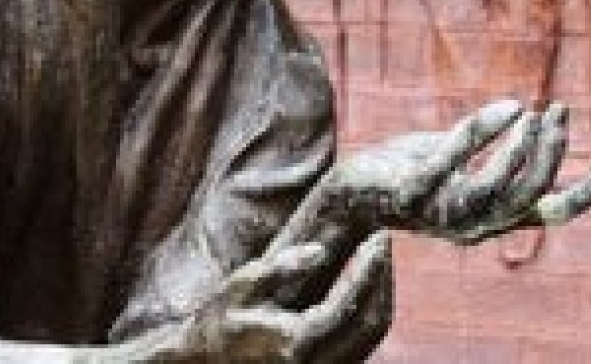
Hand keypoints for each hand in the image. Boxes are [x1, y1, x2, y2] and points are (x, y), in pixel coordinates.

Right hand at [193, 232, 390, 362]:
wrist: (206, 360)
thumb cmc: (221, 318)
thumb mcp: (243, 284)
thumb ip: (281, 267)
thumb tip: (320, 250)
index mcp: (295, 342)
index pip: (349, 306)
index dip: (370, 270)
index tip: (379, 238)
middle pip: (371, 326)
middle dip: (383, 280)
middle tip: (385, 243)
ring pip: (371, 339)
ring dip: (381, 295)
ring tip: (379, 258)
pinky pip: (361, 344)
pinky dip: (369, 312)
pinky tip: (365, 284)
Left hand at [333, 99, 590, 244]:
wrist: (345, 192)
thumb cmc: (399, 172)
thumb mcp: (447, 160)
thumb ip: (479, 150)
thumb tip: (514, 116)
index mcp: (486, 219)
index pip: (545, 215)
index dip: (581, 197)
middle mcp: (471, 224)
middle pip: (530, 195)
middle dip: (551, 153)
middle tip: (557, 111)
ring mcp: (441, 213)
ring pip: (500, 187)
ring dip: (523, 147)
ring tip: (533, 111)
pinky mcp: (412, 194)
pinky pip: (453, 161)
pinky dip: (482, 133)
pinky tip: (505, 108)